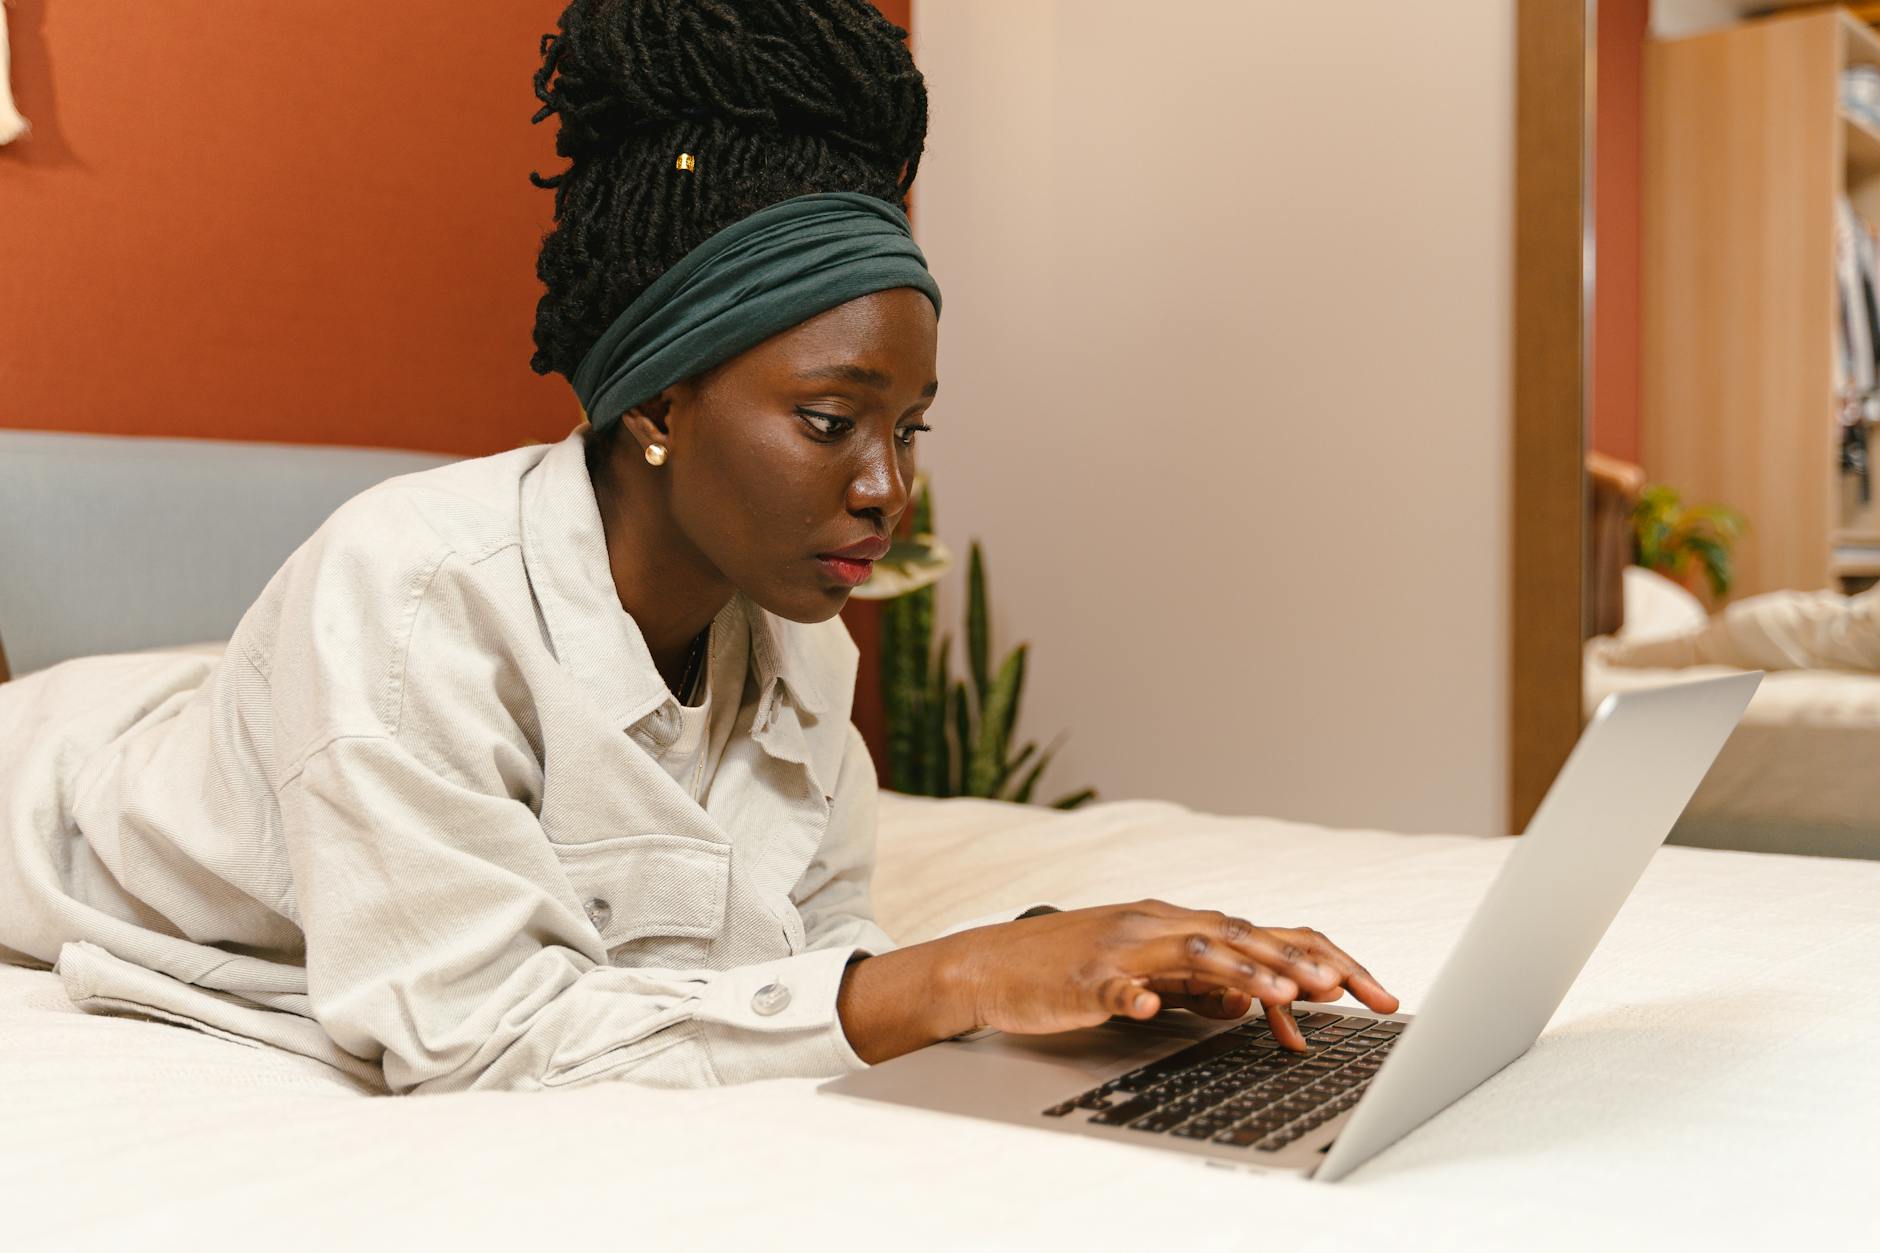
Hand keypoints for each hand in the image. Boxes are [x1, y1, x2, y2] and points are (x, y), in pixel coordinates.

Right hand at [951, 900, 1398, 1051]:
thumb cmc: (1073, 968)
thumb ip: (1198, 983)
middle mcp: (1159, 925)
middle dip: (1302, 963)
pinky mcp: (1083, 977)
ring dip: (1242, 972)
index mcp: (1181, 924)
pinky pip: (1114, 985)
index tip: (1371, 992)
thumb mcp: (1148, 973)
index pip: (1266, 933)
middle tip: (1350, 992)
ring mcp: (1122, 947)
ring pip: (1193, 950)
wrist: (992, 963)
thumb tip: (1248, 1003)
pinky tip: (1148, 1009)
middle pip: (1243, 933)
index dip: (1323, 959)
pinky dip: (1135, 996)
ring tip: (1285, 996)